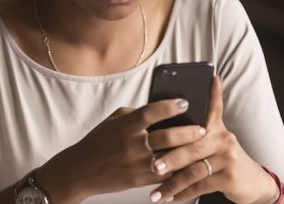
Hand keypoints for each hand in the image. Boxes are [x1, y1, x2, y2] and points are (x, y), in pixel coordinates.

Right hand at [37, 98, 207, 203]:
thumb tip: (160, 109)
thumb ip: (136, 114)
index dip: (169, 106)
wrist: (80, 171)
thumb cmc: (98, 142)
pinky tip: (189, 165)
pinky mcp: (138, 180)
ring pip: (169, 158)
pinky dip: (178, 170)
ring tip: (201, 147)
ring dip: (187, 153)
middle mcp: (131, 144)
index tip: (185, 103)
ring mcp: (135, 164)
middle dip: (188, 132)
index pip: (150, 112)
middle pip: (166, 137)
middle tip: (203, 128)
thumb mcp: (113, 121)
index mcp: (124, 126)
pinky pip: (163, 175)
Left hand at [147, 76, 278, 203]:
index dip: (212, 93)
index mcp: (217, 127)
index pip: (213, 107)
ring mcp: (228, 158)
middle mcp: (224, 139)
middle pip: (192, 146)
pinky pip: (200, 186)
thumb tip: (166, 125)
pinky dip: (183, 194)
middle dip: (169, 157)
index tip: (208, 79)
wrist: (253, 182)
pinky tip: (170, 198)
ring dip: (172, 183)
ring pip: (193, 170)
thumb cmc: (224, 160)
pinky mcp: (230, 177)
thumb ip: (196, 133)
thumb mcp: (216, 142)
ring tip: (155, 192)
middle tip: (151, 165)